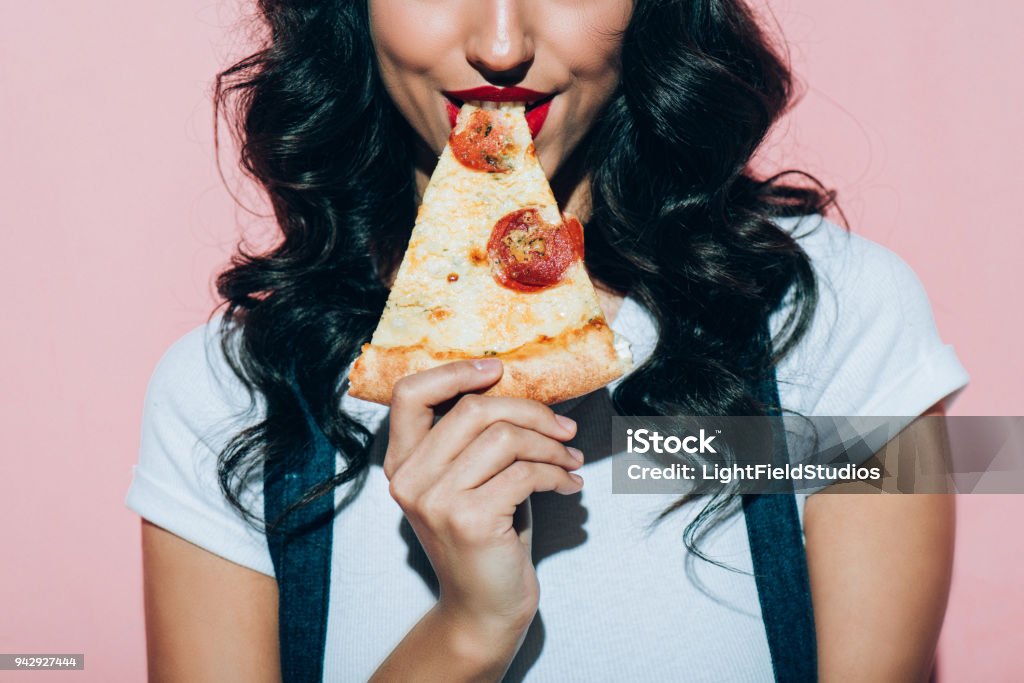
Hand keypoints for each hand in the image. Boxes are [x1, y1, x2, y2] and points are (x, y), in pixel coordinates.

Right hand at [383, 358, 583, 635]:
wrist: (483, 609)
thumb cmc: (485, 536)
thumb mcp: (468, 480)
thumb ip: (473, 437)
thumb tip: (518, 385)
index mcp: (402, 462)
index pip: (410, 393)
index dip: (456, 372)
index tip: (500, 370)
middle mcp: (410, 479)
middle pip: (473, 409)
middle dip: (532, 412)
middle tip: (565, 428)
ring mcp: (436, 501)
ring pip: (505, 438)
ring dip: (551, 445)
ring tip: (571, 458)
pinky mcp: (470, 521)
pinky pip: (526, 473)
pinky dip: (557, 474)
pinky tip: (569, 485)